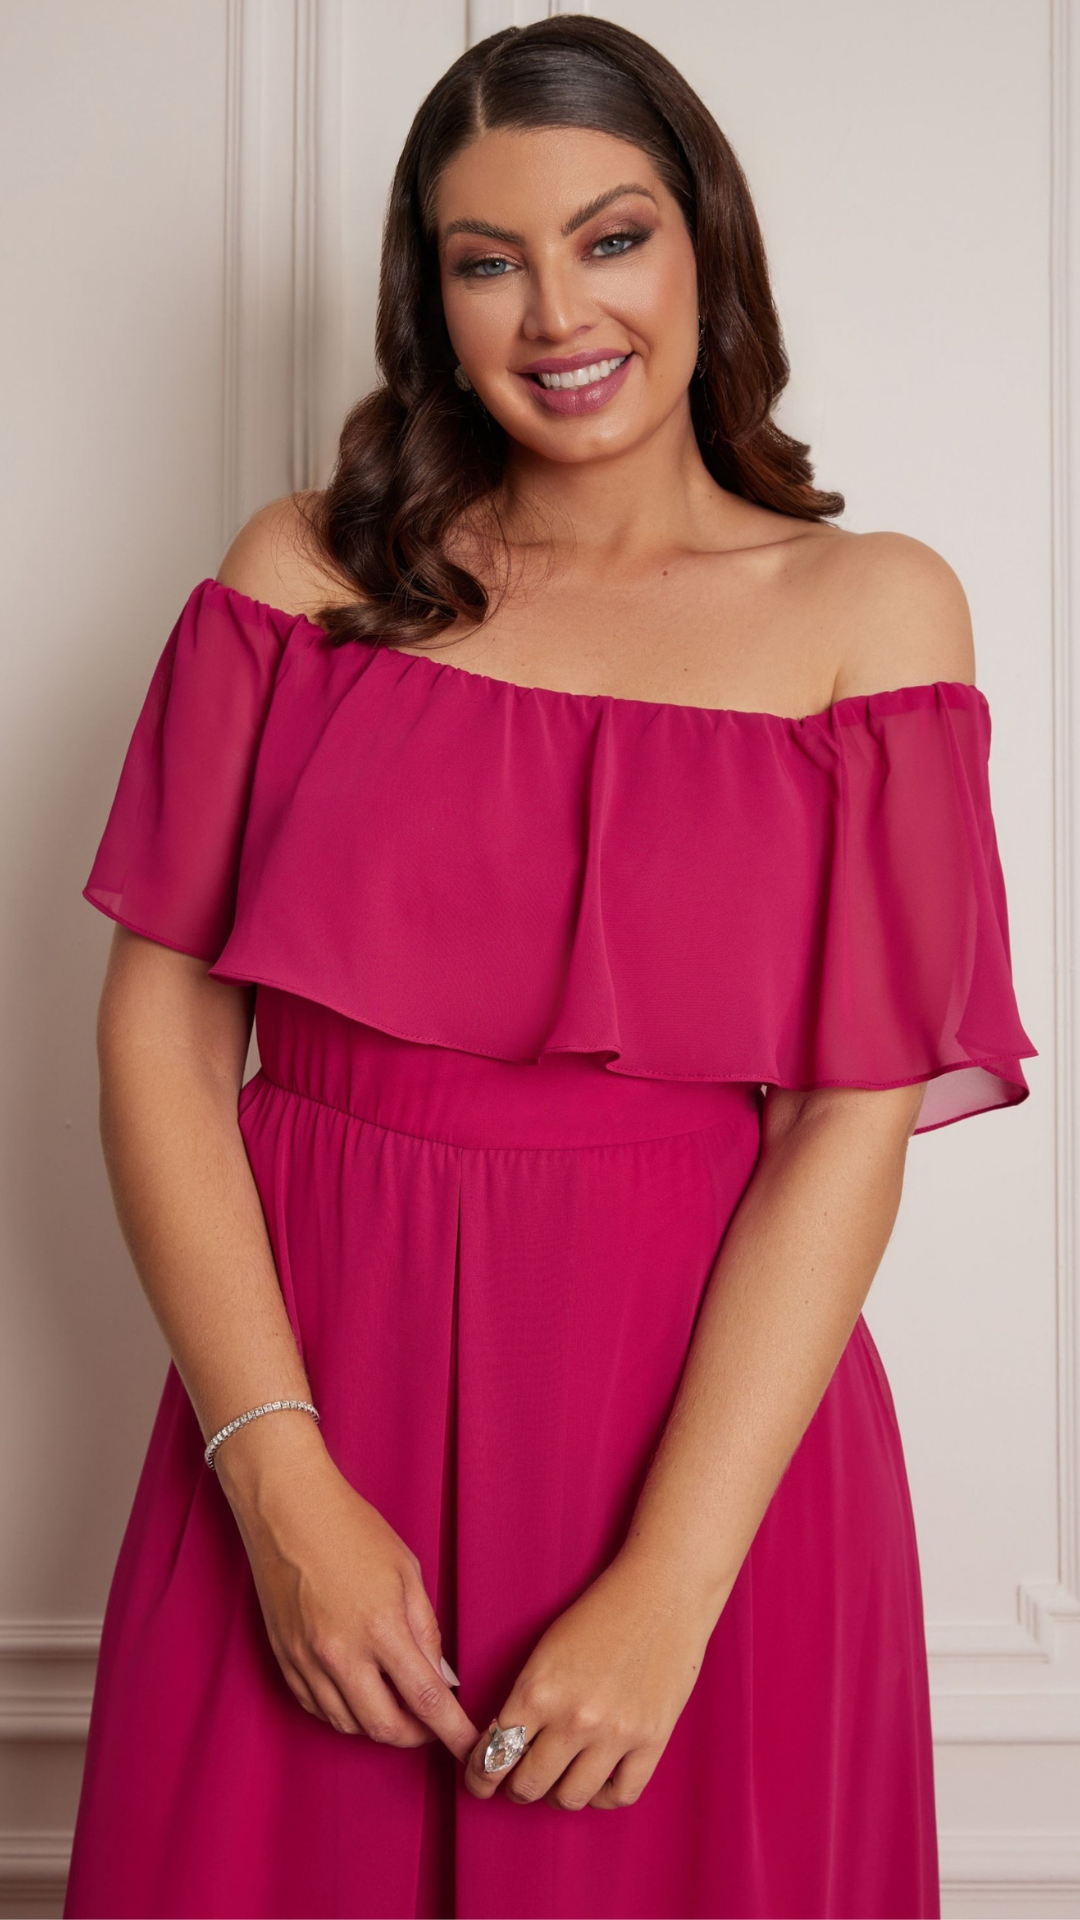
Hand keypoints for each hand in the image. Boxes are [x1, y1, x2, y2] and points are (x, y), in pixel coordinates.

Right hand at [215, 1414, 479, 1758]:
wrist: (289, 1510)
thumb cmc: (352, 1530)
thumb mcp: (407, 1571)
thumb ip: (425, 1630)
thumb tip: (440, 1677)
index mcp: (382, 1628)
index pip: (427, 1701)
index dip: (452, 1732)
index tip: (469, 1748)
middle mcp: (342, 1655)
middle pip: (385, 1727)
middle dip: (415, 1737)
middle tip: (432, 1725)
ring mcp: (308, 1661)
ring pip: (349, 1725)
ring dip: (379, 1725)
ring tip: (396, 1704)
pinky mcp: (284, 1660)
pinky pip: (317, 1709)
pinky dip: (343, 1713)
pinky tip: (357, 1693)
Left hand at [464, 1548, 724, 1810]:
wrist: (662, 1590)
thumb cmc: (601, 1611)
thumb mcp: (546, 1649)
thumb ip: (528, 1698)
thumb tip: (508, 1744)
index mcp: (538, 1689)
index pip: (494, 1755)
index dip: (479, 1777)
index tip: (478, 1781)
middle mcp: (574, 1717)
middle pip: (528, 1785)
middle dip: (515, 1787)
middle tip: (517, 1780)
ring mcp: (616, 1733)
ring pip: (570, 1798)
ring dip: (556, 1794)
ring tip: (558, 1779)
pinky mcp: (652, 1740)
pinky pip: (619, 1795)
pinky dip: (602, 1795)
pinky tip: (596, 1780)